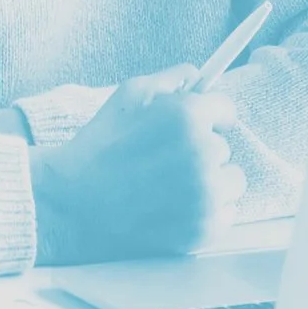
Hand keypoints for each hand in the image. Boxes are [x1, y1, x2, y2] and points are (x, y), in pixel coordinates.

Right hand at [31, 67, 244, 262]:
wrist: (75, 203)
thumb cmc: (101, 146)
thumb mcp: (129, 95)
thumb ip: (170, 79)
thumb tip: (198, 77)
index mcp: (187, 117)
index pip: (226, 110)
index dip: (208, 116)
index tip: (197, 125)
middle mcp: (203, 155)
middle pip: (224, 147)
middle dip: (202, 149)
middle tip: (167, 159)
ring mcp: (206, 197)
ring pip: (231, 181)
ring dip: (211, 182)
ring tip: (174, 185)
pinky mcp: (204, 231)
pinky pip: (227, 215)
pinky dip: (208, 213)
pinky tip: (178, 208)